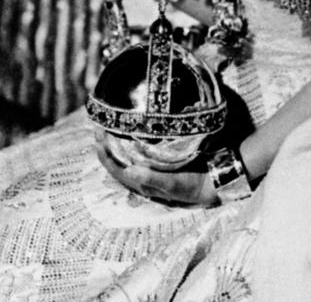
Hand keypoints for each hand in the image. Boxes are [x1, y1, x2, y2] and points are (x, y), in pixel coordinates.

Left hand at [96, 135, 216, 206]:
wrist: (212, 185)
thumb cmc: (193, 186)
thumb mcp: (174, 184)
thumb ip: (153, 178)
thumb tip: (131, 170)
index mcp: (143, 184)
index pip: (117, 170)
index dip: (105, 155)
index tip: (98, 137)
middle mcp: (143, 177)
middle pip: (118, 162)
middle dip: (106, 145)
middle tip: (98, 127)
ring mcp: (150, 170)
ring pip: (126, 157)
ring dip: (115, 143)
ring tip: (108, 126)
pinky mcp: (159, 162)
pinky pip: (138, 152)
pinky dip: (130, 142)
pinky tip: (129, 130)